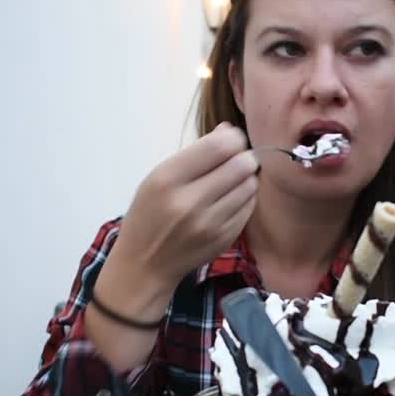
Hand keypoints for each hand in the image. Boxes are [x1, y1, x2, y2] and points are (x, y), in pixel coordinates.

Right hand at [105, 122, 257, 302]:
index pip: (219, 146)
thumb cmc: (149, 214)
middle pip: (241, 164)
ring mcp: (210, 224)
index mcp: (168, 179)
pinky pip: (249, 207)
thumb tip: (230, 131)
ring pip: (249, 185)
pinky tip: (231, 200)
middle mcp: (190, 202)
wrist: (145, 264)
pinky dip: (245, 198)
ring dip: (246, 178)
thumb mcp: (158, 178)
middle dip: (244, 157)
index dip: (233, 138)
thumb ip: (195, 154)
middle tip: (236, 160)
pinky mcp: (224, 239)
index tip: (231, 141)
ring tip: (232, 181)